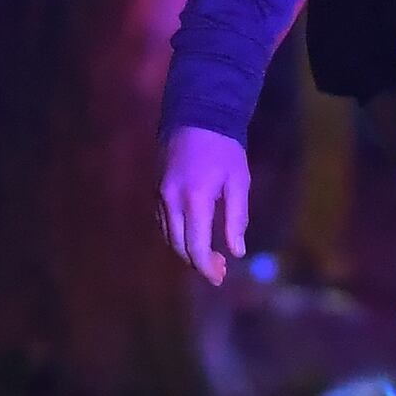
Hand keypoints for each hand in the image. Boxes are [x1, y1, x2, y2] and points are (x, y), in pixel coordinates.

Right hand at [159, 127, 252, 283]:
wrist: (196, 117)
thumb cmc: (224, 149)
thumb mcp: (238, 181)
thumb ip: (237, 218)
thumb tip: (237, 252)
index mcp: (195, 200)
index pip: (195, 246)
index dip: (206, 267)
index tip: (220, 278)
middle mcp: (171, 201)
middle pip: (179, 246)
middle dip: (197, 263)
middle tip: (219, 271)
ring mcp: (160, 196)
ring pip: (169, 237)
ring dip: (186, 251)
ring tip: (210, 257)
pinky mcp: (156, 191)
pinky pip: (164, 223)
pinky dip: (177, 236)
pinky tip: (194, 237)